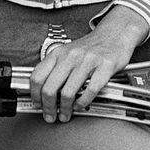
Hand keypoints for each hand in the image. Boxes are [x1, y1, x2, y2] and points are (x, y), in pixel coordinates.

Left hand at [30, 9, 146, 123]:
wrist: (114, 34)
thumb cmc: (91, 47)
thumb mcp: (68, 52)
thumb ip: (56, 68)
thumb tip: (43, 92)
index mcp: (59, 53)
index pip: (38, 76)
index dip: (34, 95)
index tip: (37, 104)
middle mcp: (71, 56)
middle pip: (50, 88)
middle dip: (48, 107)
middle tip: (50, 116)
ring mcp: (88, 61)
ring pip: (68, 92)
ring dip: (65, 109)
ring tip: (65, 114)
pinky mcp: (104, 66)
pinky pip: (90, 90)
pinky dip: (83, 103)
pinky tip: (80, 106)